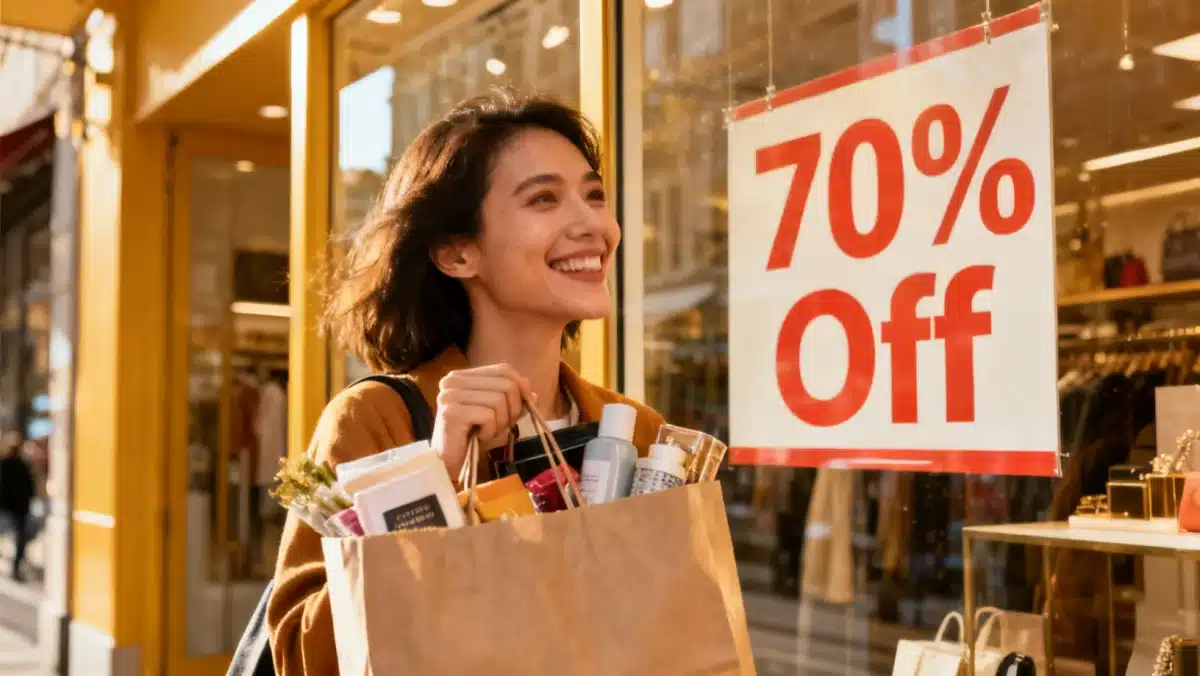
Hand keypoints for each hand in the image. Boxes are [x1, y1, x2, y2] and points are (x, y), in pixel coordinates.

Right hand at [431, 363, 532, 480]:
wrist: (451, 464)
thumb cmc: (475, 437)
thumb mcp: (501, 415)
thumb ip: (516, 401)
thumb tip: (533, 393)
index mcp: (463, 376)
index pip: (503, 369)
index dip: (520, 386)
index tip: (525, 406)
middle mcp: (453, 380)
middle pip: (505, 384)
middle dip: (512, 409)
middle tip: (500, 426)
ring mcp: (450, 396)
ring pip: (498, 400)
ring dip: (500, 422)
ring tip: (486, 432)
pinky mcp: (451, 413)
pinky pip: (488, 415)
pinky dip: (490, 430)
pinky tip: (478, 437)